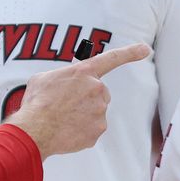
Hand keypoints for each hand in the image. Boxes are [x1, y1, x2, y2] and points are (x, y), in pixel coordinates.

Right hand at [6, 43, 151, 157]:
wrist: (34, 130)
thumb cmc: (36, 103)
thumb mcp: (44, 78)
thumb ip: (62, 77)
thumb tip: (65, 84)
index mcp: (84, 72)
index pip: (111, 58)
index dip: (130, 53)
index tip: (145, 49)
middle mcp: (97, 89)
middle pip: (99, 92)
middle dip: (86, 98)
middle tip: (65, 105)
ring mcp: (100, 111)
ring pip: (95, 112)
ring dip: (82, 115)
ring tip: (62, 118)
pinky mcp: (98, 130)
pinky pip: (92, 130)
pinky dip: (81, 131)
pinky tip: (66, 130)